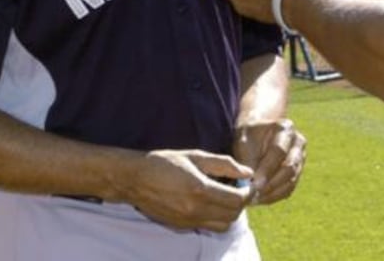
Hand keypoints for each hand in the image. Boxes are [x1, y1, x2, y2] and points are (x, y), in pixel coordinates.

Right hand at [126, 149, 253, 231]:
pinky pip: (207, 226)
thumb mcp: (196, 156)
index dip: (248, 192)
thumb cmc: (165, 162)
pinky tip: (209, 201)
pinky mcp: (181, 227)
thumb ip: (225, 164)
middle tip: (238, 188)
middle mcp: (196, 210)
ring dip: (229, 213)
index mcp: (201, 190)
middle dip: (241, 203)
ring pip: (222, 226)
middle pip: (233, 216)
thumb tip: (247, 172)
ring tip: (224, 195)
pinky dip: (215, 217)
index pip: (237, 201)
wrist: (135, 179)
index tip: (247, 183)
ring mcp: (188, 221)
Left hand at [234, 118, 306, 204]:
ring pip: (291, 180)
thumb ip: (247, 159)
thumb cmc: (248, 136)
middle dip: (270, 184)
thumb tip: (250, 182)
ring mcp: (300, 158)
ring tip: (254, 199)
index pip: (279, 151)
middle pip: (289, 167)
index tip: (254, 183)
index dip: (267, 169)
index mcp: (285, 128)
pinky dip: (275, 196)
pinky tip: (260, 199)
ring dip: (272, 193)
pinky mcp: (298, 172)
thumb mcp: (243, 140)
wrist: (256, 135)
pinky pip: (289, 188)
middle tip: (254, 195)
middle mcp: (298, 142)